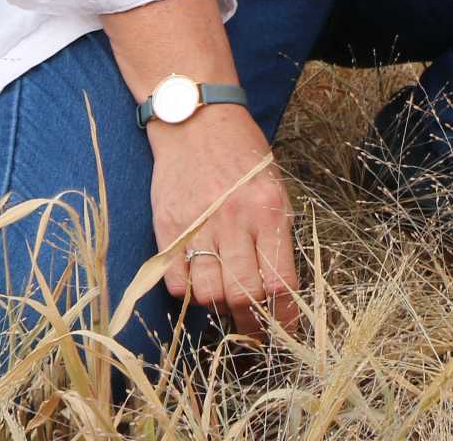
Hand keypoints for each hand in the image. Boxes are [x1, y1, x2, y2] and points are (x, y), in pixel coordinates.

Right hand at [147, 107, 302, 340]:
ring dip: (219, 307)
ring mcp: (199, 224)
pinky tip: (197, 282)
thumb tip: (279, 289)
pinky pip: (177, 281)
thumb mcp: (274, 186)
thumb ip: (276, 235)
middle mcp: (235, 220)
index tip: (285, 331)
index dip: (284, 317)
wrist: (196, 121)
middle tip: (254, 332)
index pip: (281, 282)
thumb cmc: (242, 154)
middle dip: (252, 324)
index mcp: (269, 210)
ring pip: (209, 294)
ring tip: (225, 303)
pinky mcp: (168, 227)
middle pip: (244, 295)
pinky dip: (188, 292)